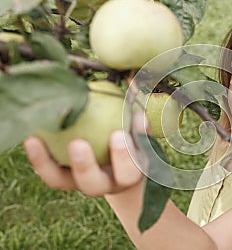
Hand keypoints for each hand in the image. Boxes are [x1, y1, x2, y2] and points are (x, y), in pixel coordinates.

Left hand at [23, 113, 147, 196]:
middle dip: (85, 166)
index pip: (129, 172)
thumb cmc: (132, 138)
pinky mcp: (61, 178)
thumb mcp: (140, 133)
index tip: (118, 133)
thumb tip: (135, 106)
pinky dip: (38, 156)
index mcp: (128, 176)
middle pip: (93, 185)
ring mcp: (79, 183)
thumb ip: (138, 124)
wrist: (117, 159)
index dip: (125, 157)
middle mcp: (103, 184)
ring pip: (61, 181)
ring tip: (35, 140)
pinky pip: (47, 171)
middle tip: (77, 144)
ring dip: (46, 163)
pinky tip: (31, 136)